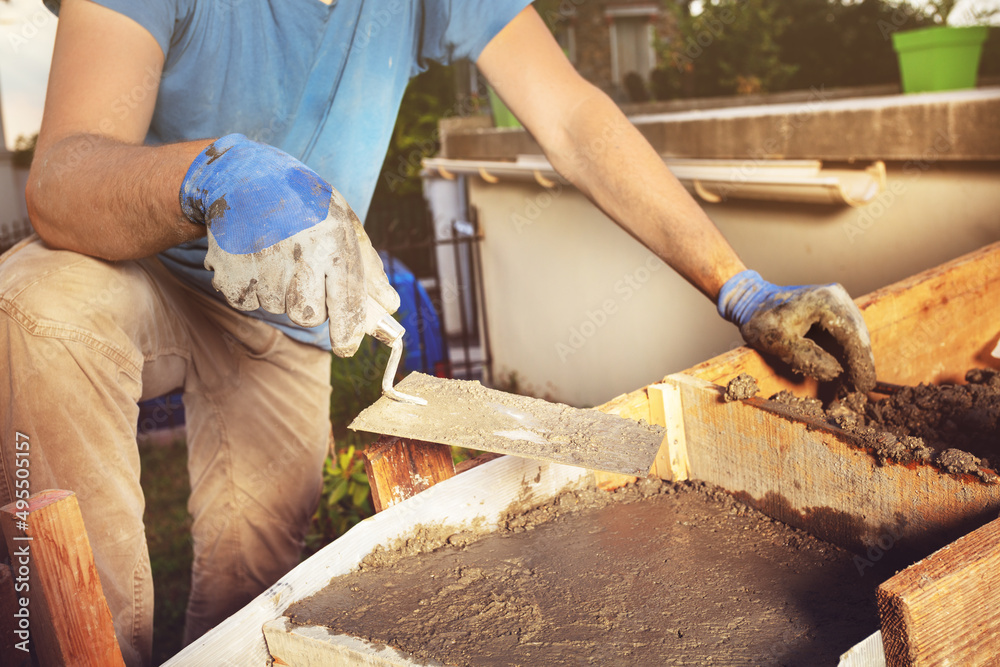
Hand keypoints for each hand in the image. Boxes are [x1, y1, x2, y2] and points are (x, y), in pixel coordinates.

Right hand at [180, 134, 398, 356]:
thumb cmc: (304, 203)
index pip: (346, 303)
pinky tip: (256, 259)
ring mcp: (261, 264)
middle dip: (311, 308)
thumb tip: (390, 306)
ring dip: (281, 294)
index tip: (346, 346)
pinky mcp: (229, 271)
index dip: (348, 332)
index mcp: (332, 242)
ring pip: (278, 309)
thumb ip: (368, 268)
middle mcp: (298, 254)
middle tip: (307, 278)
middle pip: (308, 316)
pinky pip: (248, 302)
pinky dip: (253, 289)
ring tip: (278, 257)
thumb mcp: (345, 224)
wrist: (245, 176)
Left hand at [717, 270, 875, 390]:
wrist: (750, 301)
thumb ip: (805, 356)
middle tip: (860, 392)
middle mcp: (837, 298)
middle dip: (860, 364)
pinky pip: (844, 334)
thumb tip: (834, 373)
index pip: (853, 335)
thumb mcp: (777, 340)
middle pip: (858, 335)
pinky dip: (846, 353)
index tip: (864, 386)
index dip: (860, 363)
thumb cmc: (760, 319)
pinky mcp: (832, 311)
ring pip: (854, 336)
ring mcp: (836, 302)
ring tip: (852, 388)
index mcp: (826, 301)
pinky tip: (844, 372)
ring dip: (855, 361)